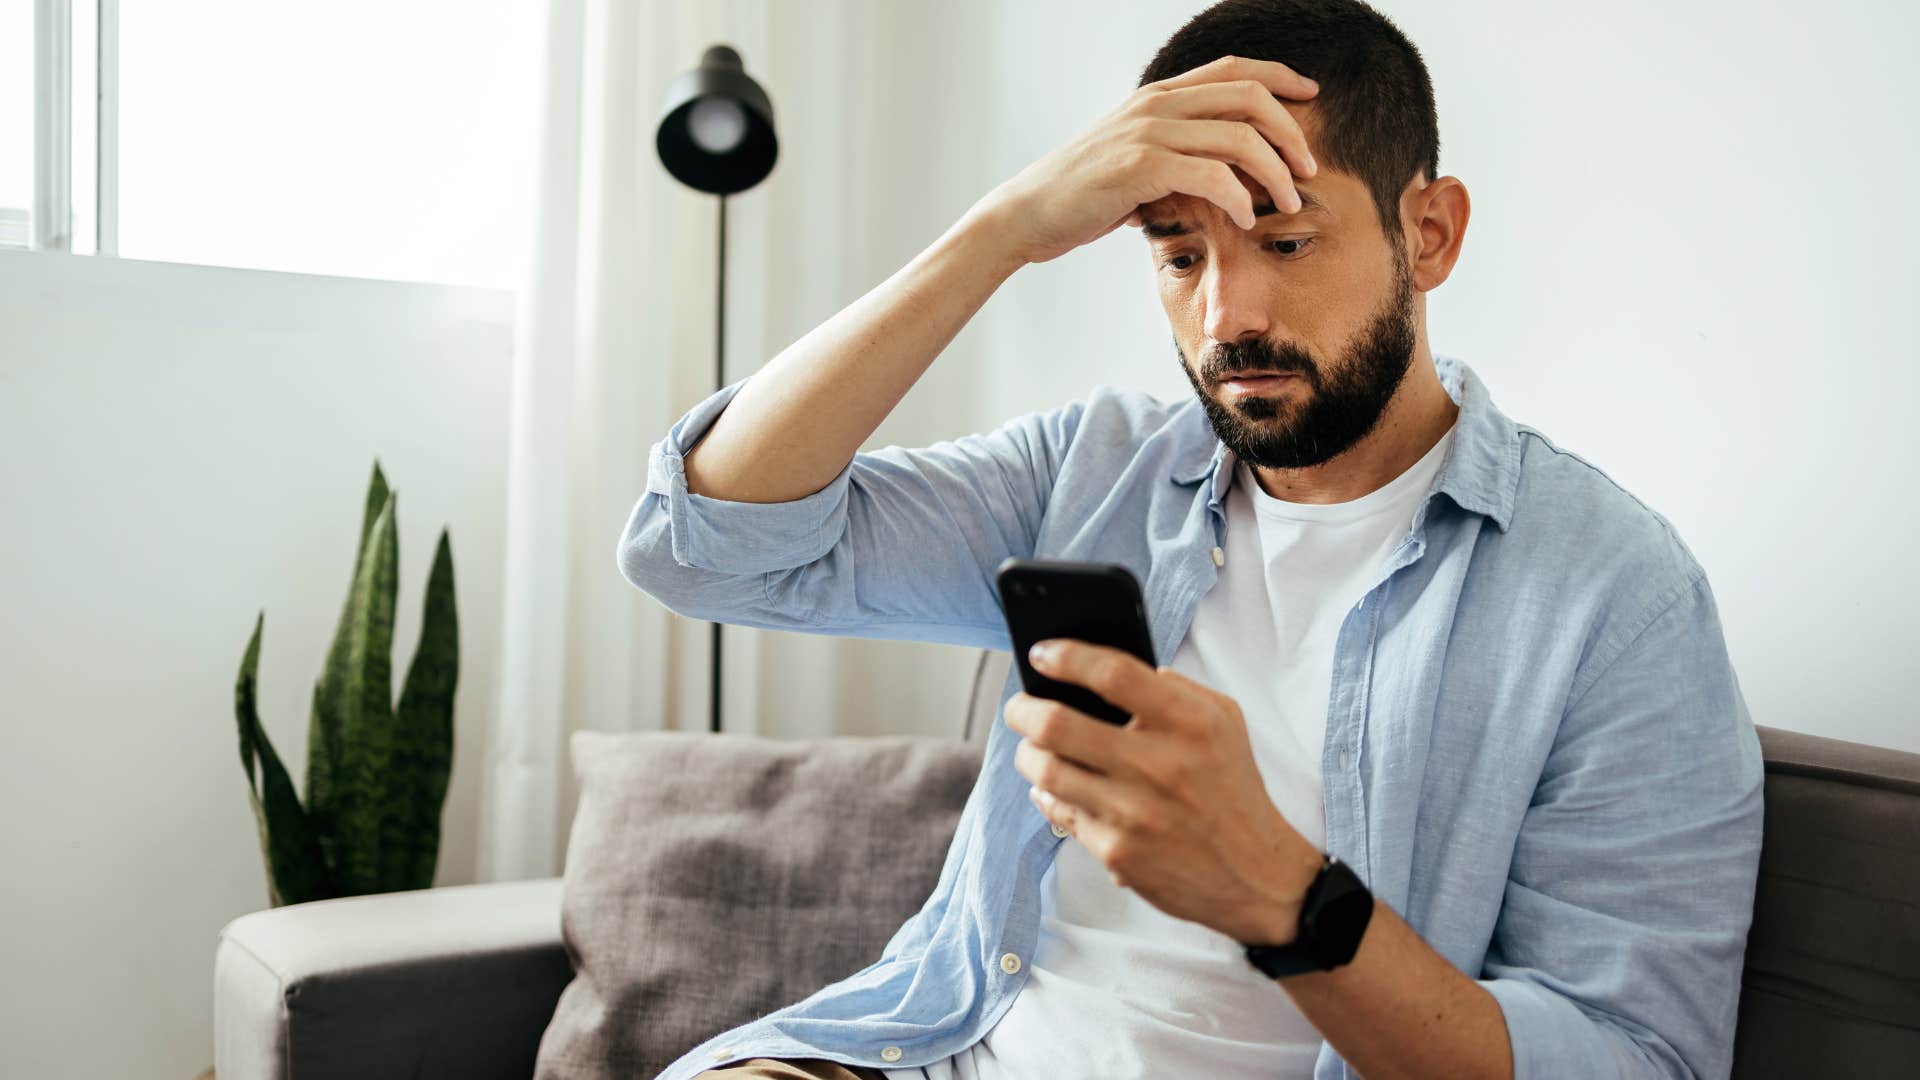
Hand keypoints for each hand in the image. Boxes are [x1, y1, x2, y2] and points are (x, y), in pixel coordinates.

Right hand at [973, 55, 1320, 265]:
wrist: (1026, 214)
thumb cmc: (1078, 197)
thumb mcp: (1130, 164)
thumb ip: (1171, 159)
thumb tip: (1208, 180)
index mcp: (1158, 98)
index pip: (1234, 70)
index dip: (1280, 79)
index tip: (1311, 100)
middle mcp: (1157, 105)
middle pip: (1249, 97)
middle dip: (1291, 132)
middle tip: (1309, 170)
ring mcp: (1149, 132)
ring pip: (1239, 136)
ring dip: (1275, 172)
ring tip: (1287, 203)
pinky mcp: (1140, 167)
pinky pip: (1211, 175)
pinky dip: (1238, 199)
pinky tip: (1244, 221)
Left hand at [1005, 638, 1325, 945]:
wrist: (1256, 875)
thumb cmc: (1233, 788)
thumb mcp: (1224, 721)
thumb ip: (1175, 688)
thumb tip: (1108, 670)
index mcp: (1190, 723)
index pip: (1112, 674)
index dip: (1066, 657)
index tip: (1042, 653)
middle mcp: (1159, 765)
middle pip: (1057, 723)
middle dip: (1022, 710)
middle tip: (1019, 707)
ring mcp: (1133, 813)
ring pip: (1046, 770)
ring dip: (1028, 754)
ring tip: (1033, 747)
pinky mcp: (1117, 852)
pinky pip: (1059, 811)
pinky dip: (1048, 794)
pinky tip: (1053, 786)